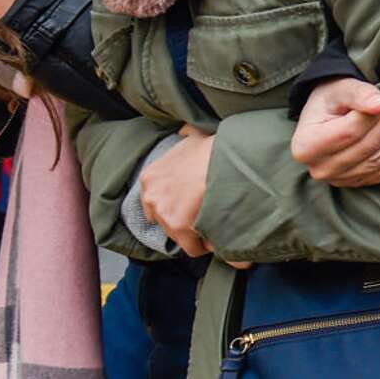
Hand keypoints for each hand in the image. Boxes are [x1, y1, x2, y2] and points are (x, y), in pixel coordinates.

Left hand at [140, 126, 214, 256]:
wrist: (228, 158)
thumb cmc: (215, 147)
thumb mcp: (193, 135)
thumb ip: (185, 137)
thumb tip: (186, 130)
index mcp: (150, 178)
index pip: (153, 204)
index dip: (175, 206)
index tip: (190, 206)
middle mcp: (152, 197)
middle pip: (166, 222)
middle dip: (185, 221)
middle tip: (205, 214)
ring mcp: (164, 214)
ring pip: (180, 236)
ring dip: (197, 233)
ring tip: (217, 225)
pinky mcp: (181, 227)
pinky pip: (194, 248)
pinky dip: (208, 245)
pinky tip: (221, 236)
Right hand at [290, 78, 379, 187]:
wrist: (329, 116)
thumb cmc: (333, 99)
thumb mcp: (341, 89)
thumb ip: (361, 94)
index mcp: (307, 145)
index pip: (351, 131)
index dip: (376, 112)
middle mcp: (320, 168)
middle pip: (368, 146)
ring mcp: (339, 180)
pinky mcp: (358, 183)